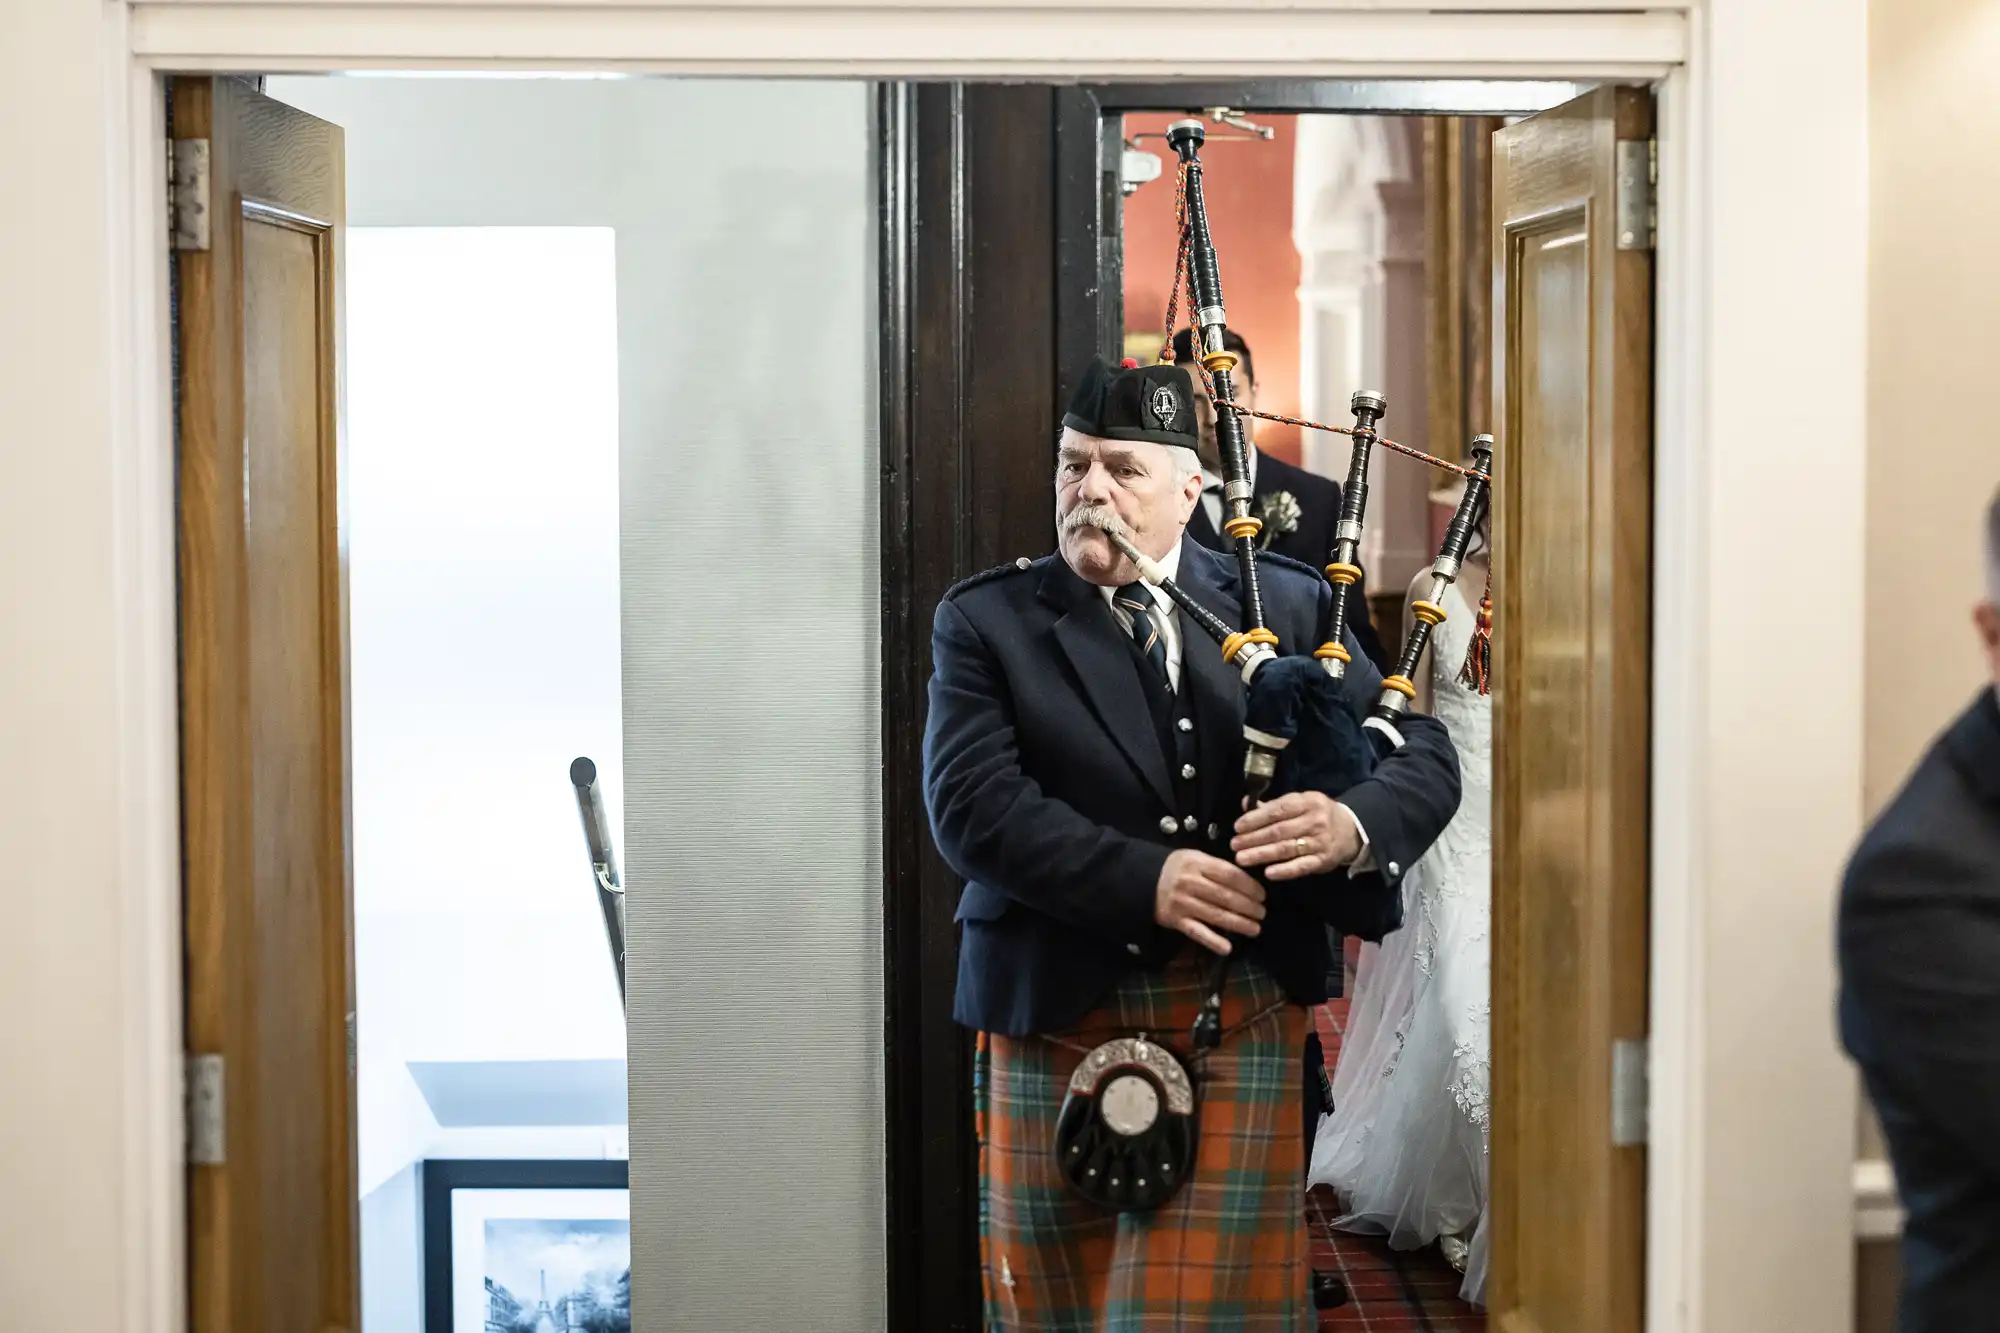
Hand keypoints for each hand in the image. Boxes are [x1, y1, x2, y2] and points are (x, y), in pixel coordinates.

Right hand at [1154, 849, 1266, 955]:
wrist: (1141, 879)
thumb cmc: (1176, 868)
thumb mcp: (1194, 857)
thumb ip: (1217, 867)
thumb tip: (1248, 881)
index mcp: (1197, 863)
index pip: (1230, 875)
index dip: (1249, 886)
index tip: (1262, 895)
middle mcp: (1190, 883)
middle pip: (1225, 896)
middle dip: (1248, 907)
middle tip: (1262, 913)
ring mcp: (1182, 903)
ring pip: (1216, 915)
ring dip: (1239, 924)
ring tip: (1255, 929)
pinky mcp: (1175, 921)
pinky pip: (1197, 932)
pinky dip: (1212, 941)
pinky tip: (1228, 948)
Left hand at [1232, 792, 1359, 880]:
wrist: (1351, 830)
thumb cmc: (1317, 814)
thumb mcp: (1299, 803)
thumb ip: (1273, 806)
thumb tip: (1245, 803)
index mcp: (1307, 802)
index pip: (1278, 810)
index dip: (1256, 819)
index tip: (1237, 827)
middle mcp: (1315, 820)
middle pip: (1279, 831)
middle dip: (1254, 838)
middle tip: (1234, 845)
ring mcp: (1320, 841)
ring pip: (1287, 849)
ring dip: (1262, 854)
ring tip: (1242, 858)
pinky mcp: (1324, 860)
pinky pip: (1302, 866)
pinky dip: (1285, 870)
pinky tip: (1268, 873)